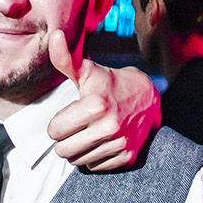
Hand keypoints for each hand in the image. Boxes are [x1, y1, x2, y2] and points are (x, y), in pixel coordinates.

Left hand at [45, 31, 158, 171]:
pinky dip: (94, 157)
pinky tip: (101, 141)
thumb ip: (66, 59)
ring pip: (77, 161)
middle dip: (65, 139)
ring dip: (78, 149)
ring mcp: (120, 144)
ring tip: (88, 133)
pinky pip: (95, 167)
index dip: (58, 123)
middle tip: (76, 127)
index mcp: (95, 106)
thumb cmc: (110, 83)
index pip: (54, 131)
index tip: (69, 115)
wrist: (147, 97)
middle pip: (63, 151)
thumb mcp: (88, 71)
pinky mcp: (127, 157)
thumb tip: (55, 35)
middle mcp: (109, 127)